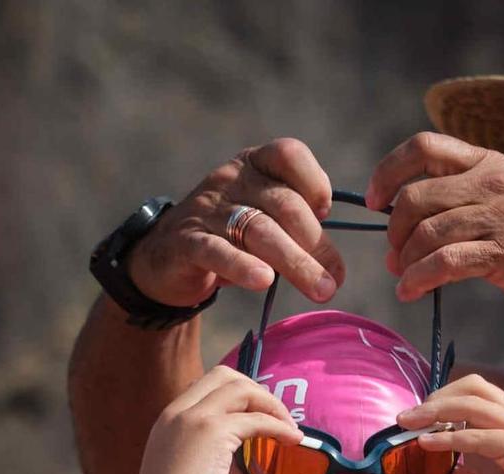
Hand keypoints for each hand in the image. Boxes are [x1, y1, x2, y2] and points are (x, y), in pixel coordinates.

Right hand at [127, 366, 301, 473]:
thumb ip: (229, 463)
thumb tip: (257, 459)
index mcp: (171, 420)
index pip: (207, 387)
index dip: (240, 395)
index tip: (261, 416)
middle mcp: (179, 412)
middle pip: (224, 376)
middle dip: (257, 392)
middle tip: (279, 418)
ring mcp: (194, 418)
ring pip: (241, 388)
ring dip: (271, 405)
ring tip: (289, 428)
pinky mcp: (211, 432)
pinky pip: (256, 419)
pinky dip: (278, 426)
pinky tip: (293, 440)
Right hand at [128, 139, 343, 307]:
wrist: (168, 258)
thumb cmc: (231, 238)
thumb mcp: (265, 220)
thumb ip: (298, 228)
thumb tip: (336, 266)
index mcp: (255, 164)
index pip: (288, 154)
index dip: (314, 182)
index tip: (326, 213)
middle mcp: (232, 180)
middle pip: (284, 204)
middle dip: (316, 243)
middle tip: (334, 279)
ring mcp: (207, 209)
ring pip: (258, 231)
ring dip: (295, 262)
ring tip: (322, 289)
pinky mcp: (187, 241)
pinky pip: (217, 251)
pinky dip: (242, 266)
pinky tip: (263, 280)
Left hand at [368, 133, 503, 321]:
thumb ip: (468, 200)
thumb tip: (410, 219)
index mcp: (492, 162)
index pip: (424, 146)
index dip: (389, 170)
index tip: (374, 199)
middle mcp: (494, 182)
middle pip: (416, 196)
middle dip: (394, 229)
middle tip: (393, 256)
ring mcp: (502, 217)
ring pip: (427, 232)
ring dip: (404, 260)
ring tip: (402, 279)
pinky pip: (445, 263)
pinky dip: (418, 279)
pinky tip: (411, 292)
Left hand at [398, 375, 503, 473]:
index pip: (479, 397)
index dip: (445, 401)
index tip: (417, 421)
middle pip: (474, 387)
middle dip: (436, 397)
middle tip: (406, 417)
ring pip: (473, 403)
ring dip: (434, 411)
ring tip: (407, 424)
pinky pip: (478, 435)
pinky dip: (448, 437)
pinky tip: (426, 445)